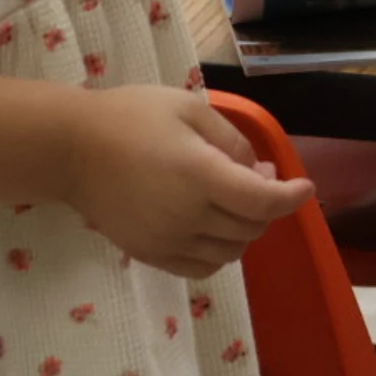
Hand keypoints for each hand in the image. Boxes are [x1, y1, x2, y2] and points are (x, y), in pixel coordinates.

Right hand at [66, 85, 315, 276]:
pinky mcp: (149, 254)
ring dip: (245, 231)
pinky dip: (219, 253)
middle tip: (257, 179)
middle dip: (267, 206)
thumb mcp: (190, 109)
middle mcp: (188, 216)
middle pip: (251, 228)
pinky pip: (201, 267)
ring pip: (230, 253)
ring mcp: (167, 240)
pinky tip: (211, 228)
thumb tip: (260, 174)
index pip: (262, 202)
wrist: (70, 149)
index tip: (304, 188)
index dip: (292, 198)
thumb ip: (232, 142)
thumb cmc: (131, 117)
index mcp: (200, 176)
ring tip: (233, 202)